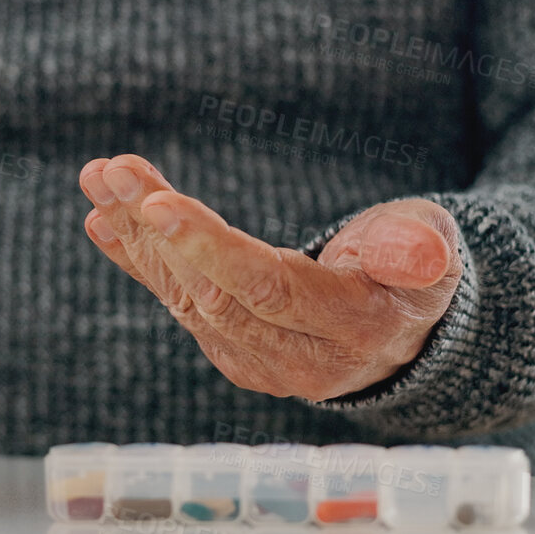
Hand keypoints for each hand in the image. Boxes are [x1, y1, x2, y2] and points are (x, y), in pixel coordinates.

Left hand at [78, 155, 461, 401]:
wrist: (399, 327)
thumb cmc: (415, 268)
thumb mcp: (435, 249)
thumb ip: (420, 250)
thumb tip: (421, 253)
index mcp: (351, 328)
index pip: (266, 289)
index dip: (208, 248)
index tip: (157, 204)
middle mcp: (298, 359)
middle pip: (212, 293)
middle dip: (155, 229)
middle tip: (112, 170)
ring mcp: (258, 363)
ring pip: (185, 297)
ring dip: (136, 236)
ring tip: (99, 178)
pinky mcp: (230, 353)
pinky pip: (177, 303)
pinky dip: (139, 259)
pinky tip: (103, 220)